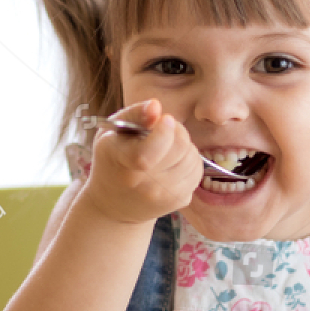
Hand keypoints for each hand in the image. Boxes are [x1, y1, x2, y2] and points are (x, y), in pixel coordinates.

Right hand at [82, 99, 202, 224]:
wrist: (113, 204)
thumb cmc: (112, 161)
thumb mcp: (112, 133)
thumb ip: (134, 115)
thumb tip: (156, 106)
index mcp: (124, 164)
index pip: (151, 151)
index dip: (164, 132)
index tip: (165, 120)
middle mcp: (146, 185)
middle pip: (180, 147)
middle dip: (177, 131)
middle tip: (165, 130)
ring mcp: (165, 196)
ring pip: (193, 157)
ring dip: (184, 146)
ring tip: (167, 148)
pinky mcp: (180, 201)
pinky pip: (197, 171)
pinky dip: (189, 162)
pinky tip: (173, 163)